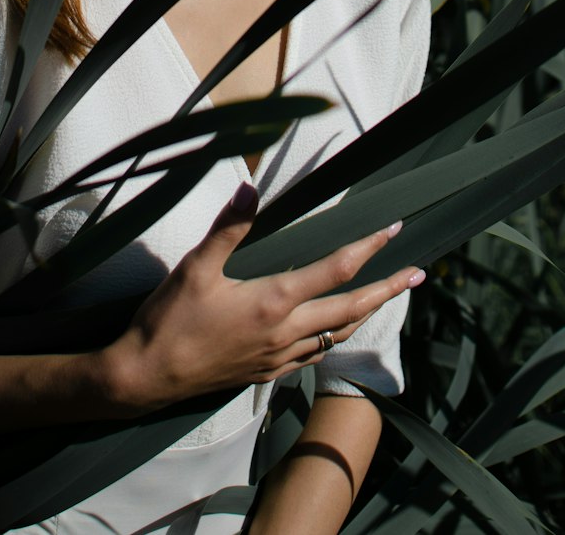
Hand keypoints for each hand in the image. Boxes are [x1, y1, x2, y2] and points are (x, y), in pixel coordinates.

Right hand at [102, 182, 424, 414]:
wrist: (146, 378)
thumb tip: (251, 186)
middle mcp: (285, 333)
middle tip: (418, 274)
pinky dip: (330, 337)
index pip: (335, 268)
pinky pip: (311, 355)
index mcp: (273, 301)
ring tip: (381, 298)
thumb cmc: (169, 321)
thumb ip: (229, 227)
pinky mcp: (264, 373)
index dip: (368, 247)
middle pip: (351, 307)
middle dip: (387, 288)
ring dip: (362, 313)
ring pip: (335, 335)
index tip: (392, 229)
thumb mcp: (196, 267)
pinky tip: (327, 331)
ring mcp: (277, 358)